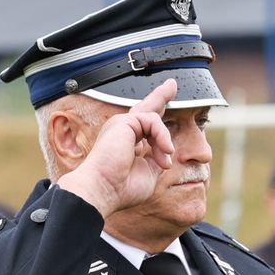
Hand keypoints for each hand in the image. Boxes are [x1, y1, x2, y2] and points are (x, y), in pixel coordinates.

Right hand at [56, 79, 177, 215]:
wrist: (102, 190)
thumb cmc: (121, 188)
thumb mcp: (148, 173)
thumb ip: (157, 158)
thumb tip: (168, 151)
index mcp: (127, 144)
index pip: (144, 127)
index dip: (157, 120)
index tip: (168, 112)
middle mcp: (122, 132)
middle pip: (145, 108)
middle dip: (160, 96)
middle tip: (172, 84)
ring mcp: (121, 126)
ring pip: (153, 119)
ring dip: (164, 140)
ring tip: (164, 158)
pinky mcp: (124, 122)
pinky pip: (152, 120)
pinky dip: (162, 136)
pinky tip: (165, 151)